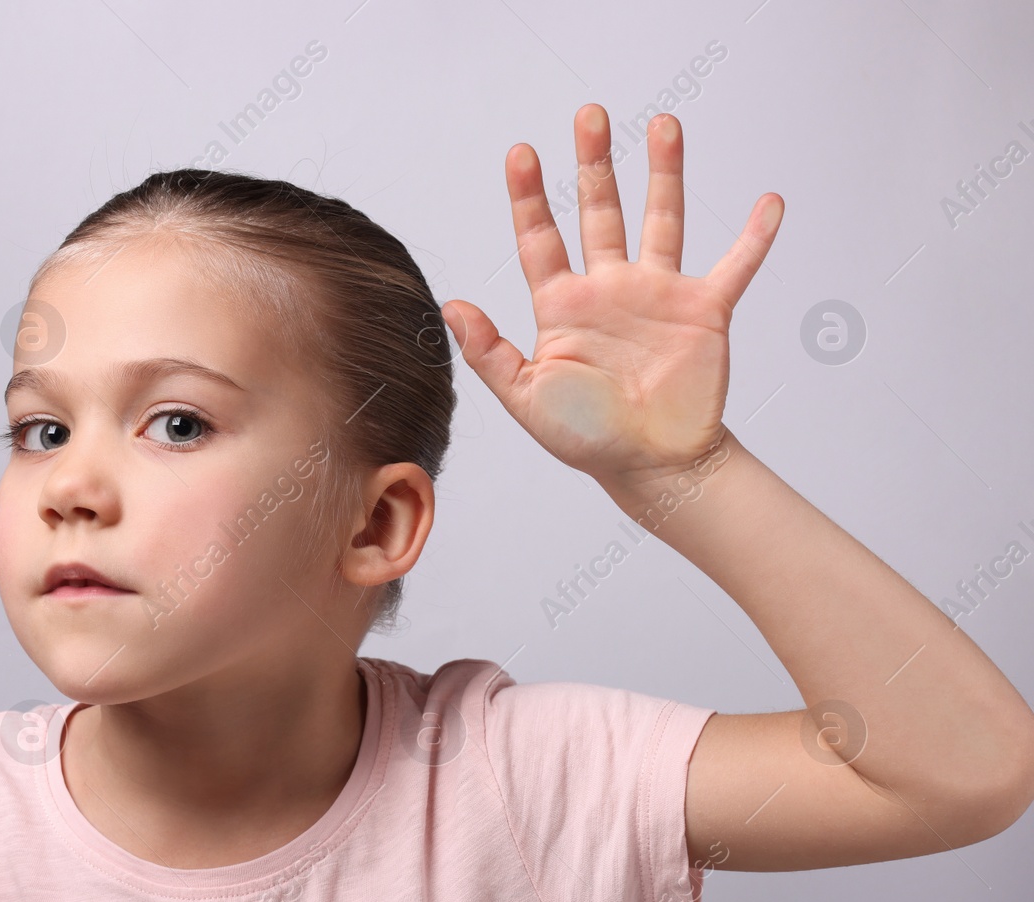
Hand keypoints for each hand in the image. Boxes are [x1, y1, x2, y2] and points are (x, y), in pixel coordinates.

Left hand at [442, 103, 783, 487]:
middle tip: (589, 115)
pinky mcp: (704, 311)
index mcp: (562, 306)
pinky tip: (769, 202)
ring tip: (664, 125)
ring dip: (664, 173)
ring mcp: (658, 296)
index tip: (520, 152)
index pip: (540, 239)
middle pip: (600, 211)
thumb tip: (451, 305)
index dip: (529, 196)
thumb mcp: (526, 398)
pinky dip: (755, 237)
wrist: (653, 467)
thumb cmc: (587, 437)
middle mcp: (609, 290)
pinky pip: (735, 266)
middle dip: (594, 163)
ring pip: (662, 220)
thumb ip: (490, 352)